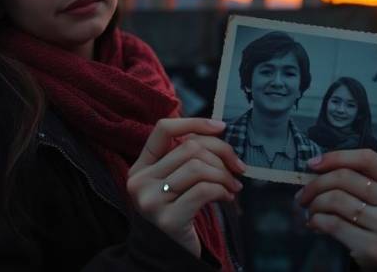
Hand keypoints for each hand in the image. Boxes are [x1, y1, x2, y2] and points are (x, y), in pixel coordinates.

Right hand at [126, 118, 245, 256]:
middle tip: (237, 168)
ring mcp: (151, 201)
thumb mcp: (175, 182)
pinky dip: (222, 191)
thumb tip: (217, 130)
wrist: (168, 255)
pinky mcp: (168, 219)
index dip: (195, 122)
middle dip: (222, 153)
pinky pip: (204, 190)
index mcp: (140, 167)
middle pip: (189, 147)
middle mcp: (139, 182)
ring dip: (224, 175)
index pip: (163, 129)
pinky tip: (227, 198)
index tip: (222, 127)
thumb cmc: (179, 213)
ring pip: (198, 167)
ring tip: (233, 186)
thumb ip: (186, 157)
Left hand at [296, 150, 376, 268]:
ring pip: (337, 201)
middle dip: (317, 184)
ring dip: (315, 204)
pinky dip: (317, 220)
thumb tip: (317, 170)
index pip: (367, 159)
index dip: (336, 157)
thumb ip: (364, 179)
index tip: (313, 164)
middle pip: (346, 179)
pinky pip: (334, 225)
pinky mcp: (374, 248)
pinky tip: (315, 222)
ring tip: (310, 209)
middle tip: (304, 193)